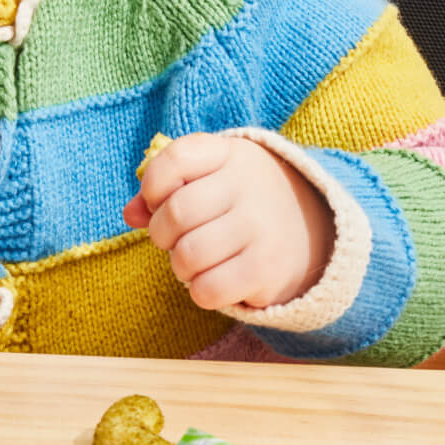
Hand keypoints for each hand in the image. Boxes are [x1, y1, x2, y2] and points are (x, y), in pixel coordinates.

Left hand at [122, 133, 334, 310]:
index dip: (152, 186)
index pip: (174, 159)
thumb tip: (130, 214)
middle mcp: (248, 186)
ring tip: (194, 261)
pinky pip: (209, 289)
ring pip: (189, 255)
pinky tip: (213, 280)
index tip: (159, 201)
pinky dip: (200, 291)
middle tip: (174, 240)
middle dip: (161, 234)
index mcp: (231, 154)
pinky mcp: (267, 269)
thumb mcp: (210, 178)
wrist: (314, 230)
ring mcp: (261, 228)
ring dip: (180, 266)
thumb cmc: (240, 201)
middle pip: (177, 213)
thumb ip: (164, 188)